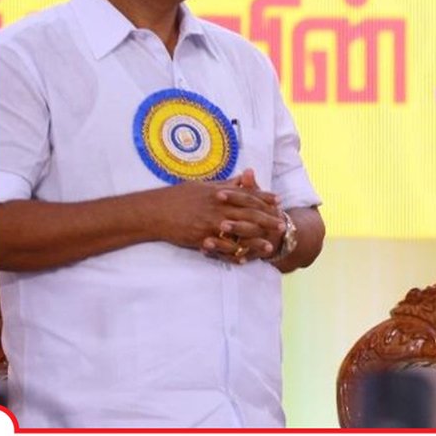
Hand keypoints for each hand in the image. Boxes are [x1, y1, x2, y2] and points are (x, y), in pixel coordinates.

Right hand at [152, 169, 283, 263]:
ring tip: (270, 246)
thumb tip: (244, 176)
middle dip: (267, 219)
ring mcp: (210, 224)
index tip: (278, 201)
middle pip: (248, 214)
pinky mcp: (201, 238)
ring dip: (256, 240)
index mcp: (219, 193)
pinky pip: (222, 248)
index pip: (247, 195)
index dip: (264, 198)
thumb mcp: (203, 185)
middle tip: (282, 225)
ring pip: (239, 232)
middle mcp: (217, 207)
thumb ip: (226, 183)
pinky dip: (234, 253)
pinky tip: (244, 258)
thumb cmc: (177, 196)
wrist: (154, 212)